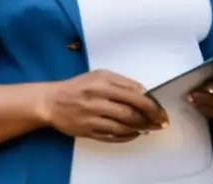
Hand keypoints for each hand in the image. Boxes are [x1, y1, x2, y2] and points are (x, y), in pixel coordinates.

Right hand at [41, 69, 167, 142]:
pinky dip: (126, 136)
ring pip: (122, 126)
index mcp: (103, 83)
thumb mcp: (101, 75)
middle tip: (161, 123)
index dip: (151, 104)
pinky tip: (135, 134)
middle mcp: (98, 100)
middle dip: (149, 119)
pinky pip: (110, 136)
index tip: (161, 110)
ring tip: (150, 128)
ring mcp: (92, 117)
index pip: (134, 94)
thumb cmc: (79, 86)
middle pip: (130, 112)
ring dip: (140, 128)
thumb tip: (144, 93)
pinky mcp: (87, 131)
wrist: (51, 102)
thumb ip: (123, 82)